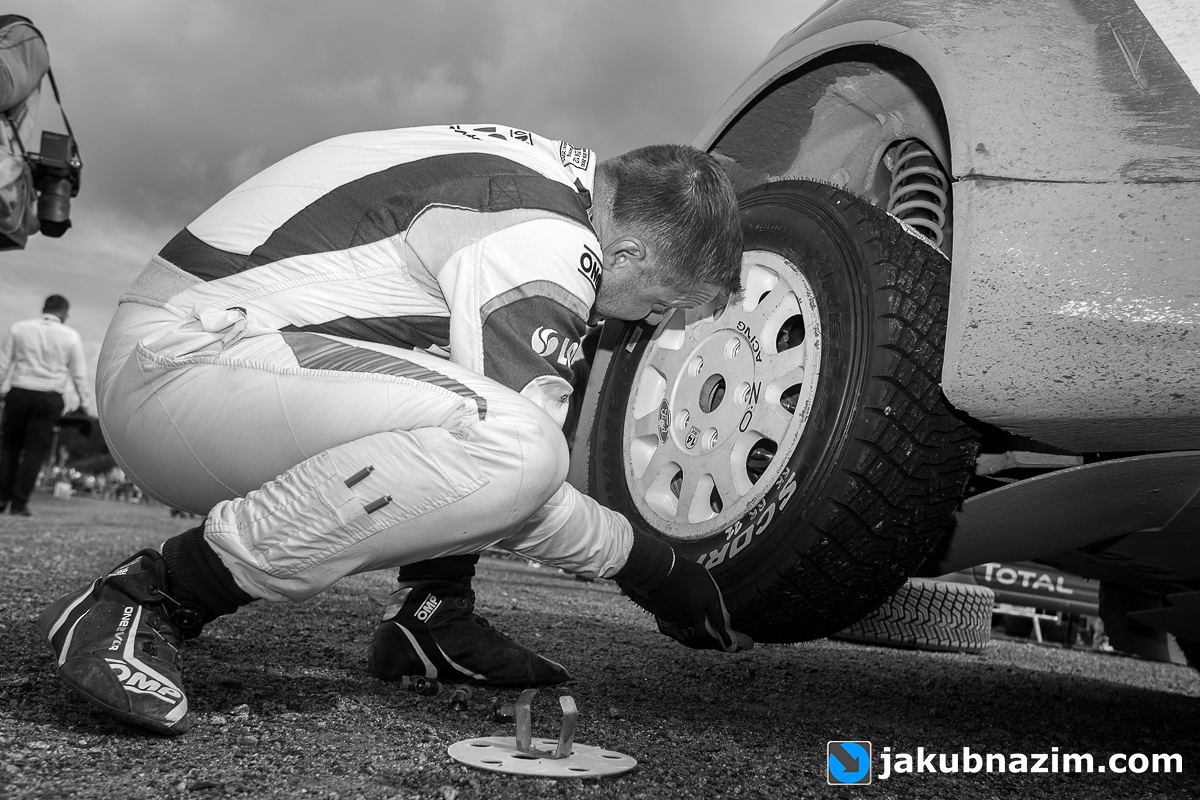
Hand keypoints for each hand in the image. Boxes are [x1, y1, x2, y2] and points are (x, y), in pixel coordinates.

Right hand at [621, 555, 753, 652]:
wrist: (661, 570)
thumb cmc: (690, 581)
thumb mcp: (711, 599)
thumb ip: (721, 622)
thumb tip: (732, 644)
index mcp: (698, 631)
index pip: (720, 643)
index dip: (735, 643)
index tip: (749, 644)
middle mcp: (684, 635)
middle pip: (706, 643)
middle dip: (721, 641)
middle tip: (735, 639)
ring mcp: (672, 629)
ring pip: (693, 639)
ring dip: (705, 637)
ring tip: (717, 633)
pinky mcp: (663, 622)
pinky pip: (681, 632)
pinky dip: (692, 631)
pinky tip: (697, 626)